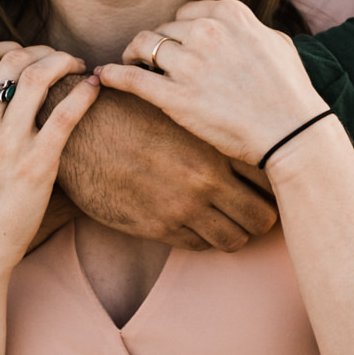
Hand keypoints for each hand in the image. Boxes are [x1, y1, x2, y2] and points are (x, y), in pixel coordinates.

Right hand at [0, 43, 97, 294]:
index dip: (6, 48)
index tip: (22, 55)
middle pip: (14, 61)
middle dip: (39, 52)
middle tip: (56, 60)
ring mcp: (8, 143)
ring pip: (40, 77)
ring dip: (63, 62)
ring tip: (76, 67)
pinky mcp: (38, 163)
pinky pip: (66, 114)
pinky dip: (84, 93)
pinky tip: (93, 87)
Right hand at [59, 88, 277, 251]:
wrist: (78, 132)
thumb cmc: (129, 112)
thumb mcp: (177, 108)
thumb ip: (211, 127)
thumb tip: (242, 135)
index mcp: (215, 145)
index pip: (270, 175)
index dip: (274, 182)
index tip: (269, 182)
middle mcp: (206, 180)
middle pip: (263, 215)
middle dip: (263, 215)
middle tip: (255, 209)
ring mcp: (183, 208)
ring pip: (235, 238)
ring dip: (236, 232)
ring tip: (229, 220)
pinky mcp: (158, 228)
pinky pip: (199, 246)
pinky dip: (205, 238)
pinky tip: (198, 223)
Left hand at [94, 0, 328, 170]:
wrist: (292, 131)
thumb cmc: (290, 92)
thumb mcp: (275, 43)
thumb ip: (247, 29)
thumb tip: (233, 28)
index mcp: (231, 14)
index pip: (187, 13)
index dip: (179, 31)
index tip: (178, 47)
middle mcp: (207, 32)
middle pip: (164, 29)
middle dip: (158, 46)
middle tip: (154, 63)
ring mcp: (190, 64)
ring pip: (143, 46)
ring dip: (134, 55)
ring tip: (132, 66)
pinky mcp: (177, 97)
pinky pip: (132, 78)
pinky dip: (114, 74)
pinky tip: (103, 76)